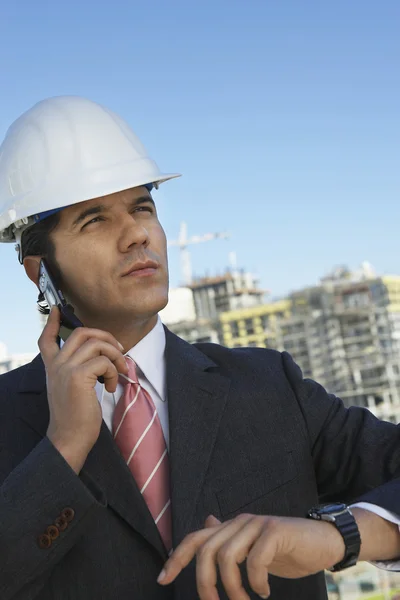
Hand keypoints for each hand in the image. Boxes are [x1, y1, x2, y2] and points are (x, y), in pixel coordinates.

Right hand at [39, 307, 127, 472]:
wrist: (69, 438)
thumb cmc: (75, 417)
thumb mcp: (72, 388)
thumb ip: (79, 370)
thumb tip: (102, 355)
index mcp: (52, 367)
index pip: (47, 338)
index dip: (53, 322)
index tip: (58, 309)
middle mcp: (56, 364)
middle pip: (81, 332)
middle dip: (106, 336)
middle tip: (119, 349)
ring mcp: (66, 369)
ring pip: (97, 343)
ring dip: (115, 355)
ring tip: (118, 372)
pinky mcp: (78, 376)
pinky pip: (104, 361)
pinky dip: (114, 371)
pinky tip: (112, 387)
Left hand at [158, 513, 344, 599]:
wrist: (323, 540)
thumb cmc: (286, 548)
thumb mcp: (253, 548)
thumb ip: (229, 539)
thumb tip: (206, 524)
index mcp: (231, 527)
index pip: (195, 539)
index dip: (176, 558)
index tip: (162, 579)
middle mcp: (240, 522)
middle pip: (206, 551)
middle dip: (205, 584)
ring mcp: (257, 524)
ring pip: (227, 556)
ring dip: (232, 588)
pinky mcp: (276, 530)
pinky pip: (256, 559)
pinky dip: (256, 581)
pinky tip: (263, 591)